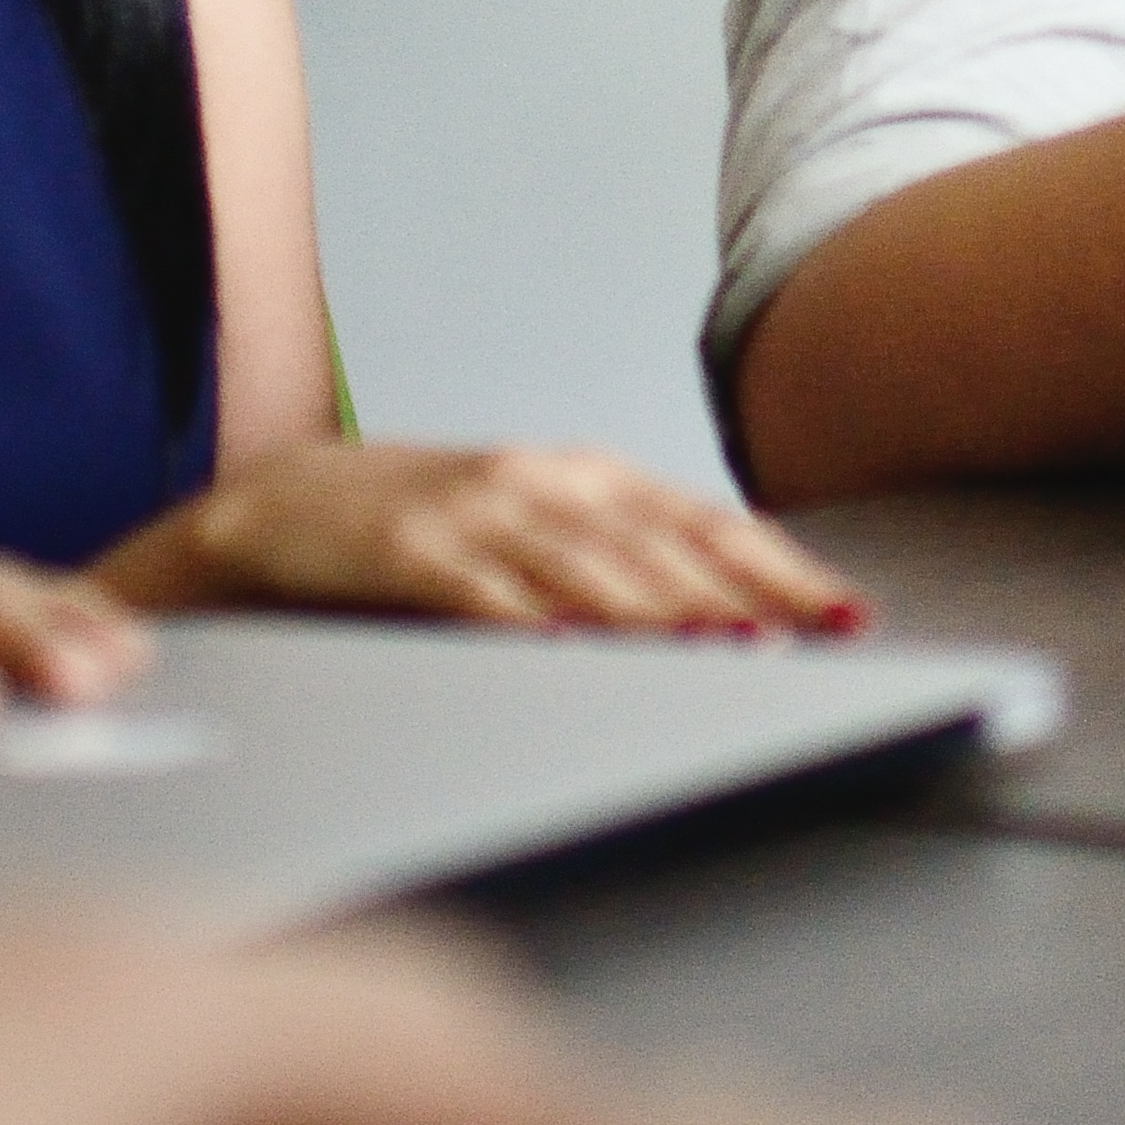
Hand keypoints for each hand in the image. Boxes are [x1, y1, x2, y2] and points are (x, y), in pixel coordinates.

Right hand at [127, 443, 868, 634]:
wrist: (277, 508)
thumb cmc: (423, 531)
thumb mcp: (530, 533)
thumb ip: (616, 562)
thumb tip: (731, 617)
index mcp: (582, 478)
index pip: (704, 522)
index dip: (782, 566)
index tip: (847, 615)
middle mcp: (541, 482)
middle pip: (663, 539)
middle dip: (746, 590)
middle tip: (812, 636)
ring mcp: (473, 511)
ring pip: (587, 562)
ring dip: (662, 607)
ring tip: (725, 643)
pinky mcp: (406, 549)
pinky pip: (479, 590)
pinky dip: (530, 616)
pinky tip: (573, 647)